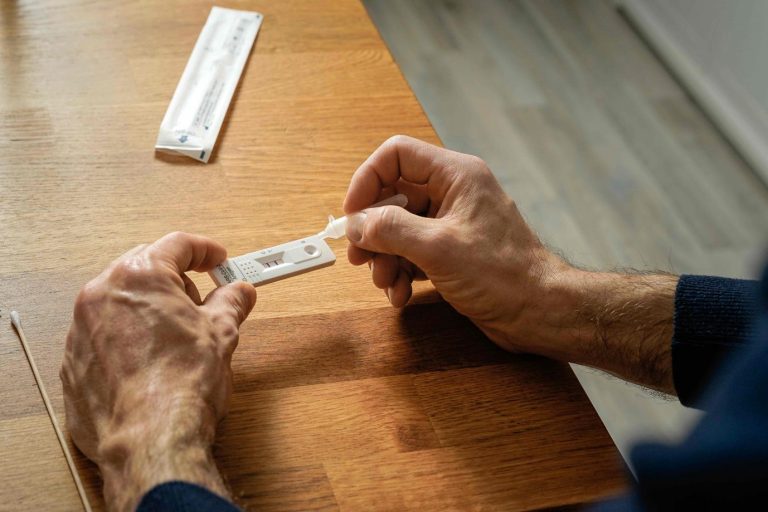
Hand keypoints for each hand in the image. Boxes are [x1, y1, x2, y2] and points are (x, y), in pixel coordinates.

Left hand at [60, 232, 256, 510]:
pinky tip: (151, 361)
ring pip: (119, 302)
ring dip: (148, 309)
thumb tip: (239, 293)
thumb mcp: (221, 333)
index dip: (204, 250)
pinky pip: (103, 336)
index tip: (217, 260)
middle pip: (143, 268)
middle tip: (201, 301)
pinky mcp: (73, 362)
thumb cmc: (183, 383)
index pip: (176, 245)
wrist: (150, 439)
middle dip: (174, 280)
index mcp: (139, 276)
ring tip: (176, 336)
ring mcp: (81, 329)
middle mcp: (101, 294)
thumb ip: (231, 302)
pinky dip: (127, 339)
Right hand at [344, 135, 563, 352]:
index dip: (367, 180)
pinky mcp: (452, 252)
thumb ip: (391, 230)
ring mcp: (453, 224)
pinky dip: (401, 273)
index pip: (397, 155)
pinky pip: (413, 253)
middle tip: (360, 258)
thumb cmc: (502, 275)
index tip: (352, 215)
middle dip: (373, 229)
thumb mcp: (438, 248)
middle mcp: (454, 194)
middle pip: (394, 196)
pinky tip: (401, 295)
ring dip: (385, 257)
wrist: (539, 312)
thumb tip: (355, 224)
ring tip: (385, 283)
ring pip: (400, 229)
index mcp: (456, 176)